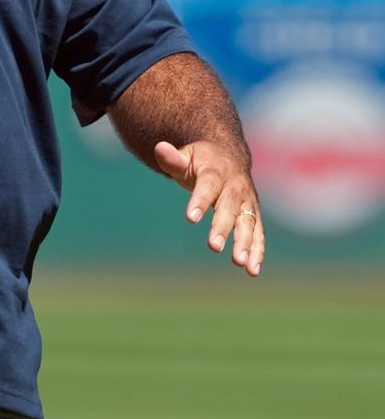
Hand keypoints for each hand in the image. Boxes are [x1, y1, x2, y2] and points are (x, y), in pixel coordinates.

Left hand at [154, 139, 264, 277]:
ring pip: (248, 222)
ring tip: (239, 263)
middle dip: (222, 227)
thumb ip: (172, 159)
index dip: (199, 201)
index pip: (207, 185)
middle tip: (214, 246)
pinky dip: (257, 250)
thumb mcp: (186, 156)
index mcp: (216, 170)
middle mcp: (235, 185)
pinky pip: (258, 232)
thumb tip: (159, 148)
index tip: (191, 218)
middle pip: (229, 207)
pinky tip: (252, 270)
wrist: (229, 155)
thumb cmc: (201, 161)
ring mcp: (247, 200)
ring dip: (245, 243)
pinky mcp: (254, 214)